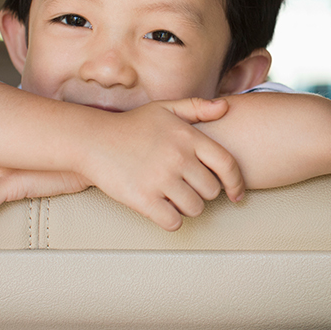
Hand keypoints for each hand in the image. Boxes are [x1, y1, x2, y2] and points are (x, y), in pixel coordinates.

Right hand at [80, 97, 243, 231]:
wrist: (93, 139)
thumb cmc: (131, 125)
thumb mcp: (165, 109)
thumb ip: (197, 108)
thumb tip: (225, 107)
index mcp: (188, 137)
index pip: (227, 164)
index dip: (236, 183)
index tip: (237, 194)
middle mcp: (178, 157)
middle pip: (212, 191)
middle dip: (203, 193)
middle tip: (187, 187)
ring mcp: (161, 179)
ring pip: (195, 208)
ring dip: (187, 207)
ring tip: (173, 196)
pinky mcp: (144, 199)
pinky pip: (174, 222)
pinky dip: (171, 219)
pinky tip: (162, 208)